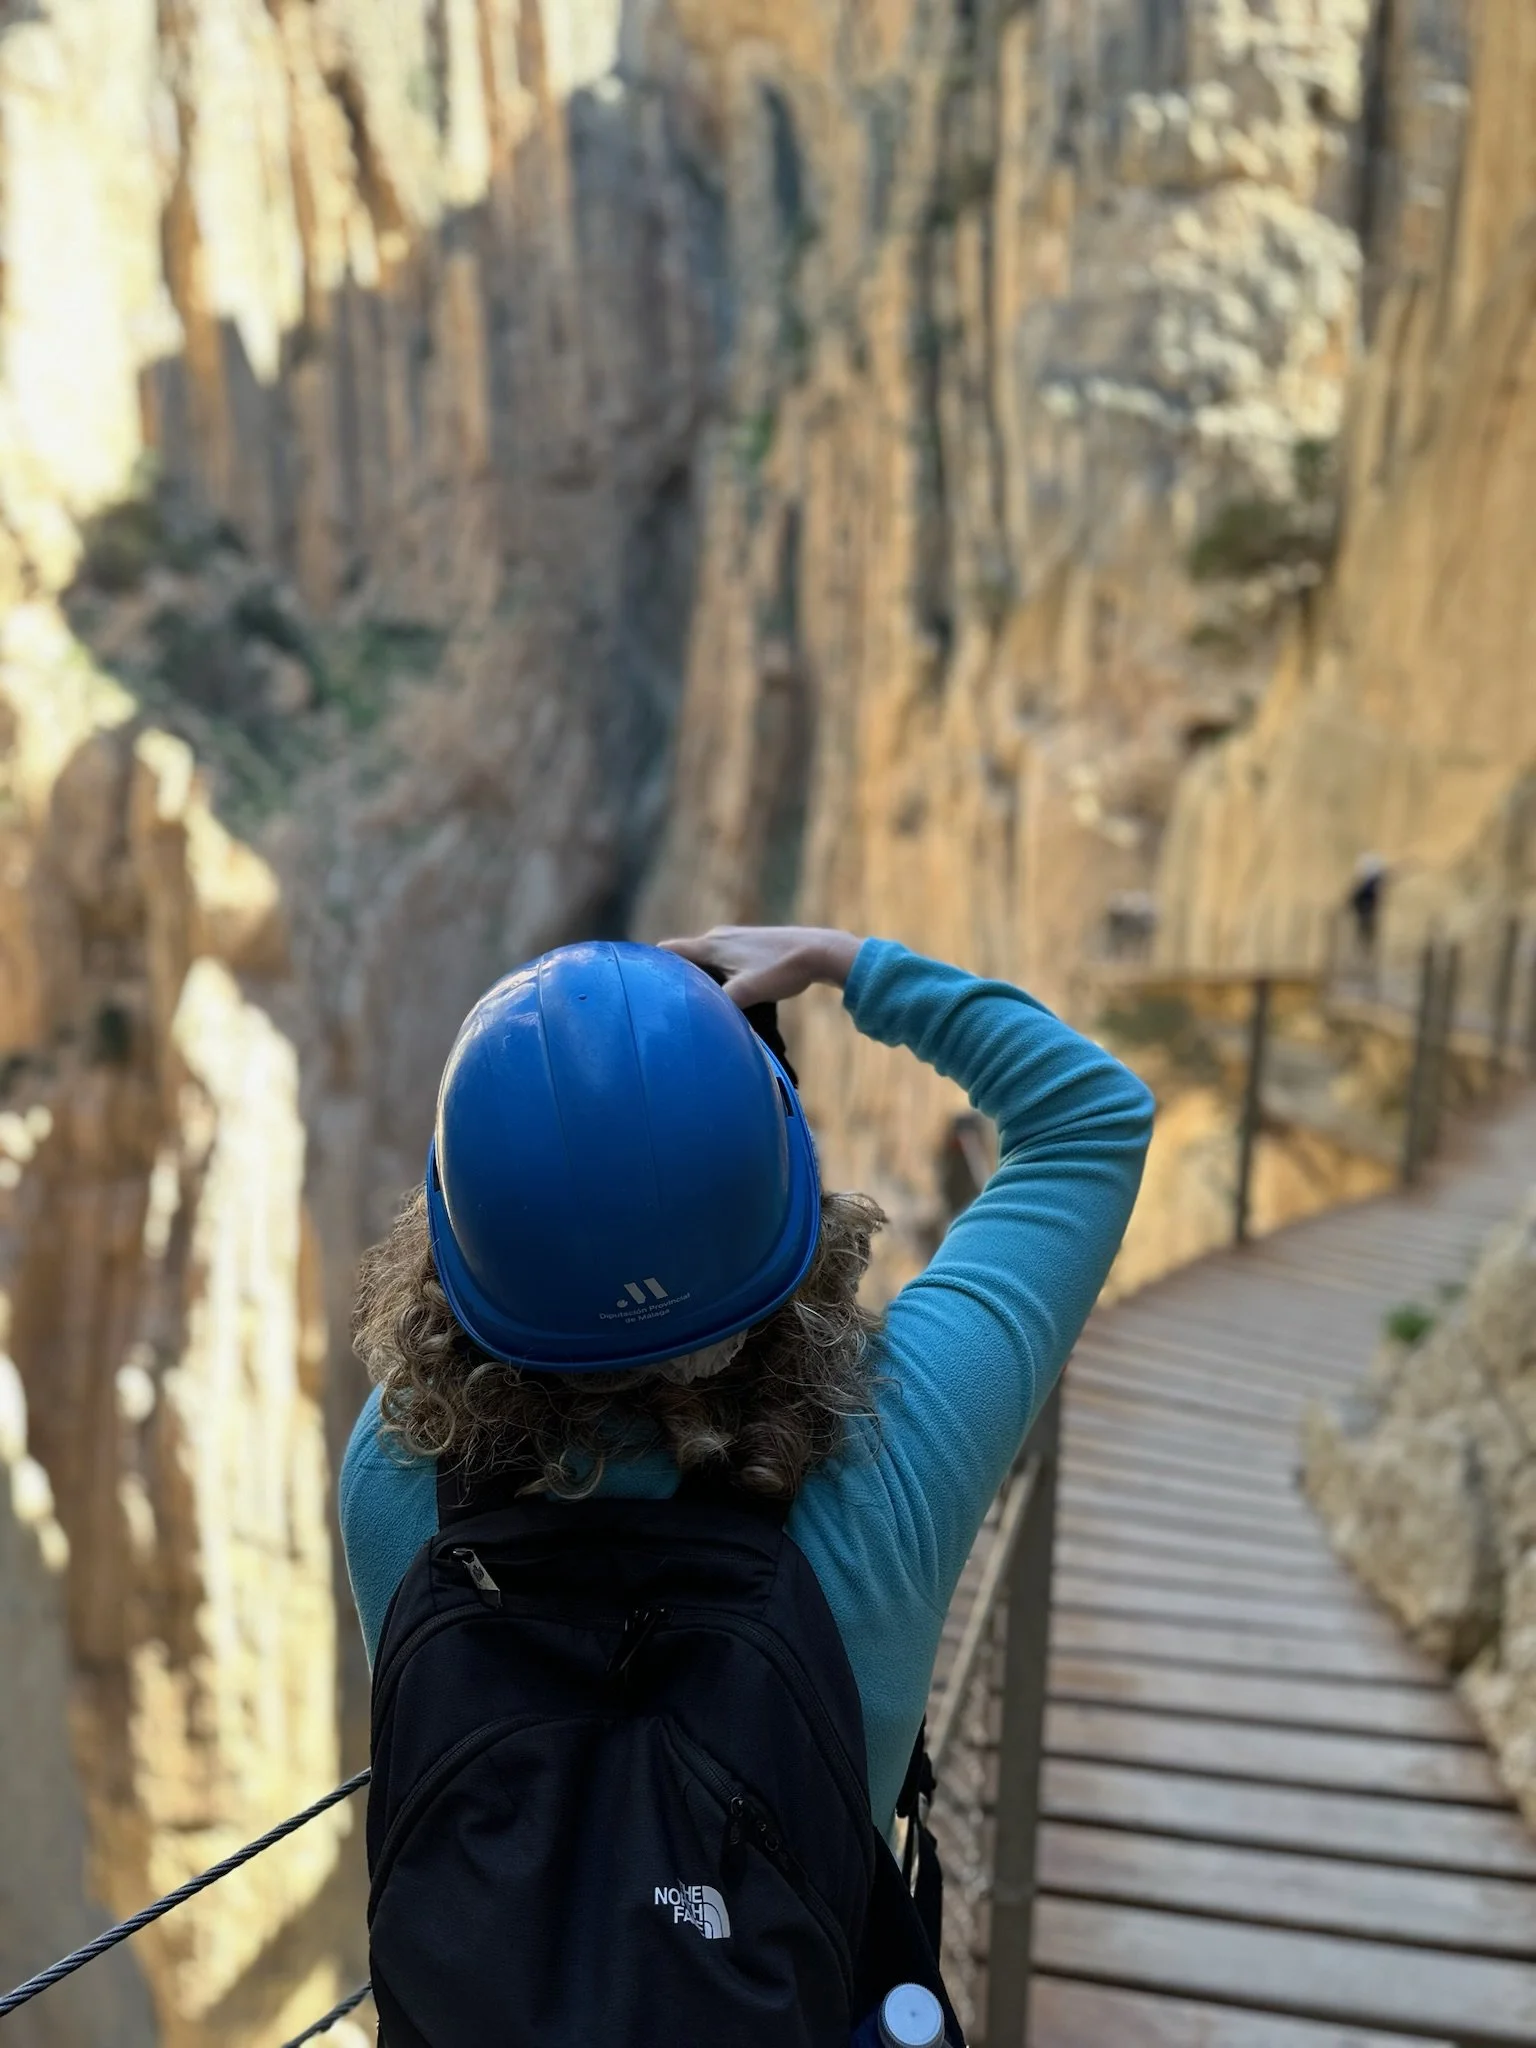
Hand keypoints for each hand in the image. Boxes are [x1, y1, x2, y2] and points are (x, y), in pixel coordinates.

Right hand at [659, 926, 861, 1009]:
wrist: (819, 951)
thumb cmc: (783, 969)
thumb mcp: (747, 992)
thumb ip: (720, 1005)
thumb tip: (698, 1024)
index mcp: (711, 946)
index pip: (668, 952)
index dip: (651, 965)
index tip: (633, 981)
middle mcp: (718, 937)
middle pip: (683, 956)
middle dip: (672, 976)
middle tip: (660, 1001)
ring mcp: (734, 940)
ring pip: (703, 960)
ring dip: (695, 978)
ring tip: (687, 1001)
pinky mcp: (749, 946)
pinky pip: (720, 961)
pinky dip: (713, 976)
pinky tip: (720, 994)